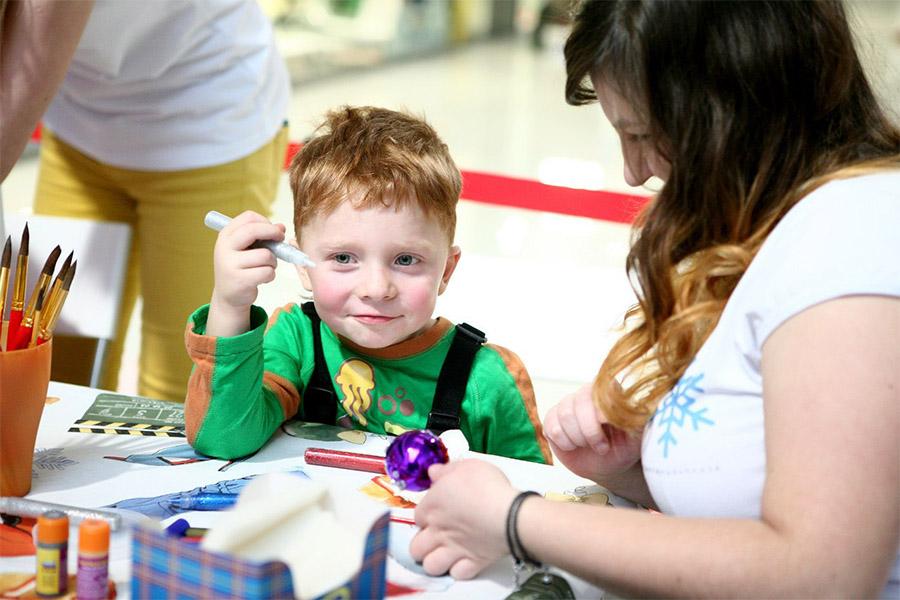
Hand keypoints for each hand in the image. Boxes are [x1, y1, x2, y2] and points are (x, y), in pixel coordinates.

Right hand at [208, 211, 284, 334]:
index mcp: (225, 235)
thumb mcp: (246, 248)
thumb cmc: (241, 268)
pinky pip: (267, 272)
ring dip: (273, 261)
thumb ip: (261, 235)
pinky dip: (271, 275)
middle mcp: (224, 248)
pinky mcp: (240, 280)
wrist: (229, 296)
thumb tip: (281, 227)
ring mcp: (230, 264)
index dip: (266, 221)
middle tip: (281, 239)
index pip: (248, 218)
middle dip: (273, 233)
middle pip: (253, 230)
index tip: (275, 230)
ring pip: (265, 255)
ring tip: (266, 267)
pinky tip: (262, 279)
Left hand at [410, 459, 517, 578]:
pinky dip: (459, 569)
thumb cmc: (488, 487)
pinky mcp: (472, 563)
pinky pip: (457, 574)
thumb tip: (433, 472)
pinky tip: (465, 560)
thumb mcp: (467, 466)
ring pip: (431, 566)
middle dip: (422, 545)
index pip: (418, 517)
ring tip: (446, 554)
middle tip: (435, 538)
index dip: (426, 516)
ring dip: (436, 561)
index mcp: (432, 507)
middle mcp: (438, 532)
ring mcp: (454, 550)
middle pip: (416, 548)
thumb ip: (446, 471)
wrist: (510, 514)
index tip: (436, 512)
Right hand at [543, 383, 641, 482]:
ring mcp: (568, 403)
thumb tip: (646, 407)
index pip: (600, 391)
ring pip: (565, 415)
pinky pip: (552, 427)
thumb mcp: (636, 436)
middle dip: (590, 432)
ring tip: (590, 446)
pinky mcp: (552, 417)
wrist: (605, 464)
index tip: (608, 427)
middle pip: (579, 403)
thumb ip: (640, 420)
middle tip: (602, 448)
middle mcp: (587, 392)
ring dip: (578, 438)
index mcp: (609, 392)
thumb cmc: (623, 448)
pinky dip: (564, 442)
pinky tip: (574, 445)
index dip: (601, 412)